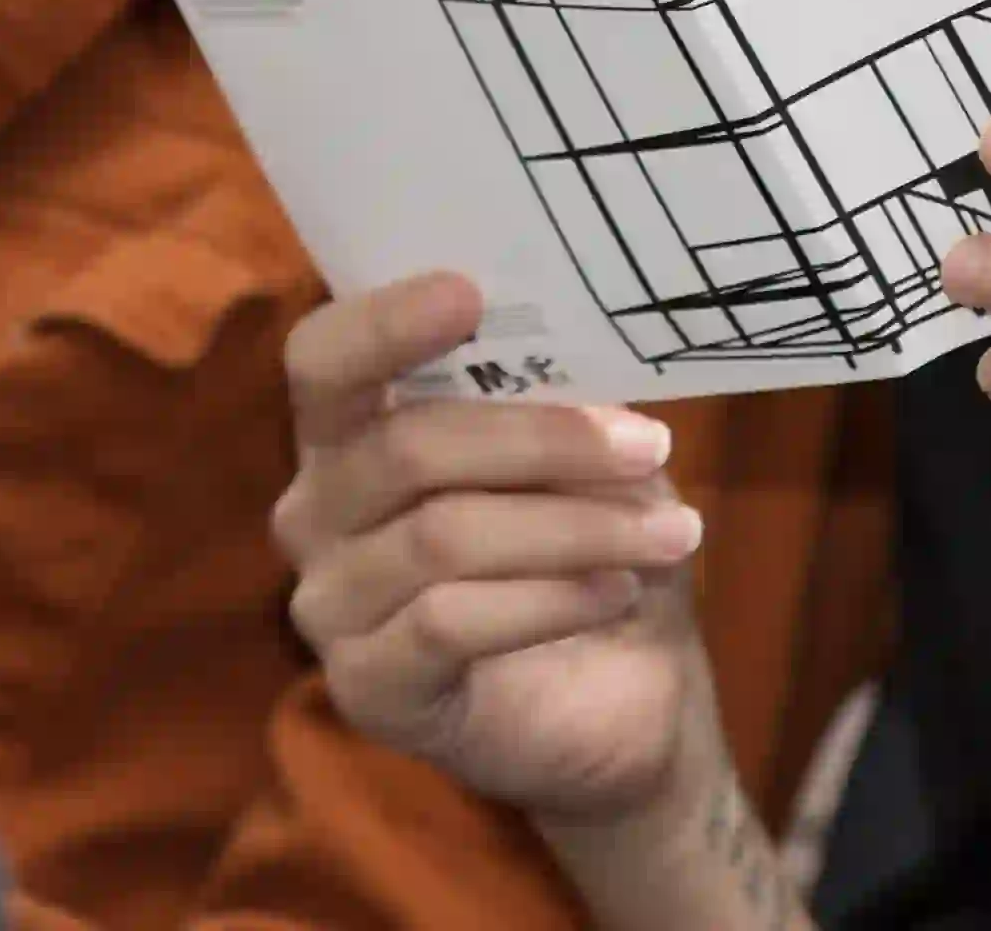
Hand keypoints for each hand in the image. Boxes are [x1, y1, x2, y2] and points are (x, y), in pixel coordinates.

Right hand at [271, 274, 715, 824]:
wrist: (620, 697)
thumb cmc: (588, 544)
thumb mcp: (581, 455)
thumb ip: (553, 396)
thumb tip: (583, 344)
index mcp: (352, 432)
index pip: (325, 361)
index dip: (384, 322)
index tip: (469, 293)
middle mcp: (316, 512)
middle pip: (407, 447)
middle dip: (544, 440)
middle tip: (652, 442)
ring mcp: (331, 606)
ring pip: (443, 537)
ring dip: (577, 527)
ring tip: (673, 531)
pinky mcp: (369, 689)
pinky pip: (450, 623)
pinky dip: (552, 599)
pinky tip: (621, 591)